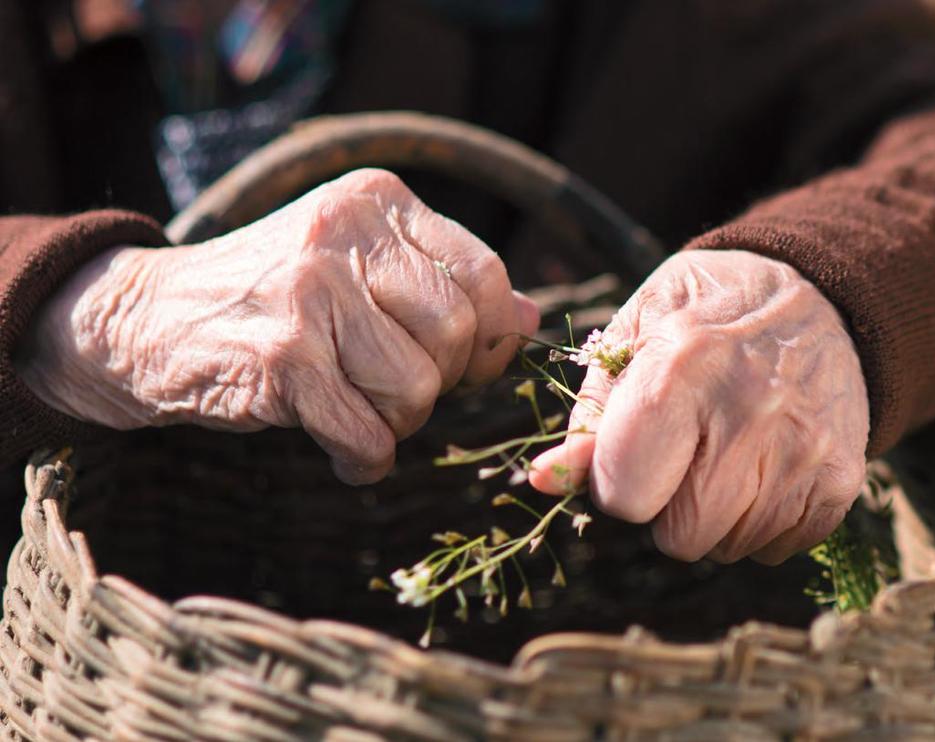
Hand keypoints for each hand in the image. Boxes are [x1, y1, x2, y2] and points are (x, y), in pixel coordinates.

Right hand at [16, 169, 538, 482]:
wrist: (147, 318)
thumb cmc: (271, 298)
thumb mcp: (358, 266)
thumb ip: (444, 284)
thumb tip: (534, 316)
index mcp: (376, 200)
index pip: (485, 274)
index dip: (491, 336)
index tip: (465, 364)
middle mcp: (346, 234)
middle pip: (459, 334)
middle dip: (442, 382)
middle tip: (396, 392)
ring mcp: (312, 293)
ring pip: (419, 389)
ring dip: (397, 423)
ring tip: (356, 410)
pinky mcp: (283, 358)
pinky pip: (368, 435)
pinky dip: (363, 458)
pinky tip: (337, 445)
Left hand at [529, 249, 868, 563]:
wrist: (815, 297)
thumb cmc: (703, 316)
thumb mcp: (631, 339)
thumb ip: (589, 418)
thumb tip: (544, 482)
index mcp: (680, 372)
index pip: (625, 495)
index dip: (618, 481)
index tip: (635, 450)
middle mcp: (748, 416)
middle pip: (680, 535)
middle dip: (666, 506)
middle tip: (684, 451)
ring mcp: (803, 452)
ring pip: (728, 548)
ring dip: (713, 516)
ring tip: (727, 451)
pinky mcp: (840, 480)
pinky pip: (776, 548)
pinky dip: (759, 520)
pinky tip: (763, 465)